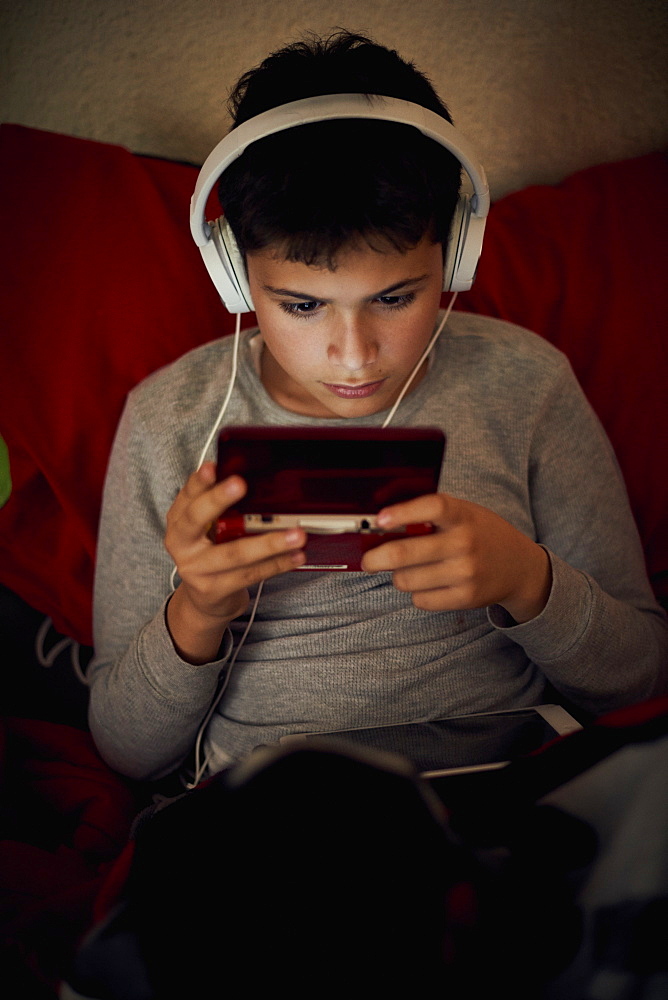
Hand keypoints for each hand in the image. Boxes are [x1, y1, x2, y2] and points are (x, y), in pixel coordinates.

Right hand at [164, 463, 305, 661]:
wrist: (205, 600)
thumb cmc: (213, 553)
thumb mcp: (210, 528)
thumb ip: (223, 508)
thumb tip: (260, 480)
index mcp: (178, 521)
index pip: (187, 496)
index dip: (198, 481)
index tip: (213, 467)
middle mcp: (181, 543)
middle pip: (197, 519)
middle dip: (219, 499)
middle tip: (241, 483)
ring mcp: (195, 569)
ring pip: (234, 553)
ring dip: (269, 543)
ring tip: (297, 535)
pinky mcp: (213, 590)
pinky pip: (250, 575)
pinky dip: (277, 564)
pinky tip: (296, 556)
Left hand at [361, 493, 550, 622]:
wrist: (521, 567)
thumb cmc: (482, 534)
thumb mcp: (464, 513)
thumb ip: (431, 515)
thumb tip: (382, 525)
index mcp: (463, 515)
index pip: (431, 507)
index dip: (402, 513)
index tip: (380, 519)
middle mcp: (465, 543)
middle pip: (405, 553)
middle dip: (375, 558)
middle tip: (367, 560)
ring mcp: (465, 573)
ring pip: (406, 580)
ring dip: (399, 576)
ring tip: (412, 569)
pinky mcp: (465, 597)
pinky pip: (420, 600)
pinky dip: (417, 592)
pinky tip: (430, 583)